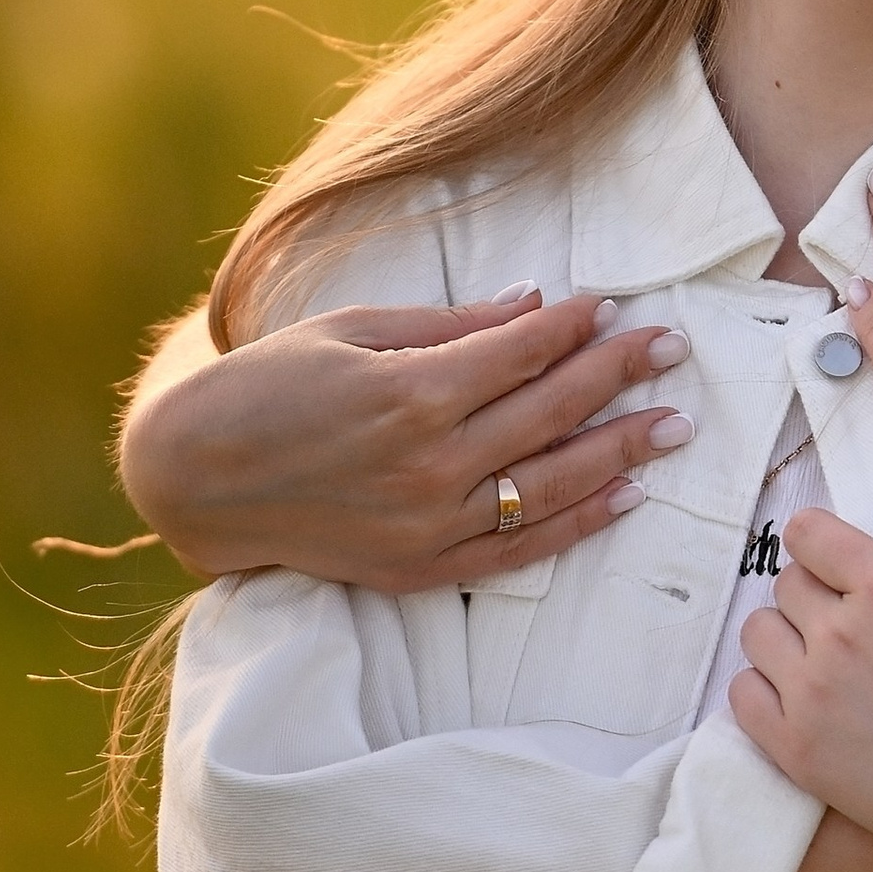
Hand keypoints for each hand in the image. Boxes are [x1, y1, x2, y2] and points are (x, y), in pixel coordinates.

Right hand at [117, 291, 697, 589]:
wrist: (198, 478)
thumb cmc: (269, 386)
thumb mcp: (351, 330)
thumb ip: (450, 325)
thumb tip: (534, 304)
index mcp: (410, 393)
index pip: (523, 353)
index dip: (576, 328)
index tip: (615, 308)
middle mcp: (429, 463)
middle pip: (550, 412)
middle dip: (619, 375)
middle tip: (674, 350)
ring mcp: (429, 524)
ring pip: (551, 483)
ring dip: (621, 450)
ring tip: (675, 425)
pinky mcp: (421, 567)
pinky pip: (520, 548)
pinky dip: (579, 521)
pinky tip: (626, 494)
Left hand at [730, 512, 872, 871]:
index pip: (809, 534)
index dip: (819, 546)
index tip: (831, 564)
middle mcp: (840, 631)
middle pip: (786, 584)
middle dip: (812, 596)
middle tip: (844, 625)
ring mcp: (811, 690)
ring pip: (757, 633)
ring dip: (784, 640)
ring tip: (818, 663)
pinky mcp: (794, 746)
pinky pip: (743, 694)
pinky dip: (764, 690)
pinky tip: (798, 700)